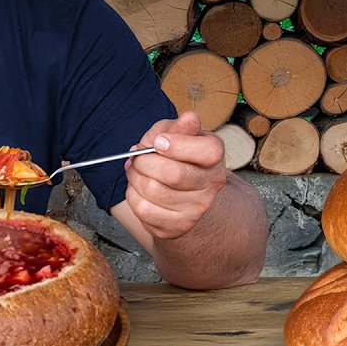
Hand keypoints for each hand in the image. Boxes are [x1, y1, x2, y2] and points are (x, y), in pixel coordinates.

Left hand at [123, 111, 227, 239]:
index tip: (158, 142)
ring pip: (153, 191)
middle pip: (174, 174)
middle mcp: (211, 185)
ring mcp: (196, 209)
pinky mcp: (177, 226)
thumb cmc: (174, 156)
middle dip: (144, 161)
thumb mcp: (175, 133)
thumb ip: (178, 127)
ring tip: (135, 170)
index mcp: (214, 157)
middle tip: (137, 155)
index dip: (177, 145)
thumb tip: (189, 119)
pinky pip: (143, 209)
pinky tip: (138, 188)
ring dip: (134, 176)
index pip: (207, 151)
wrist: (178, 191)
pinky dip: (132, 195)